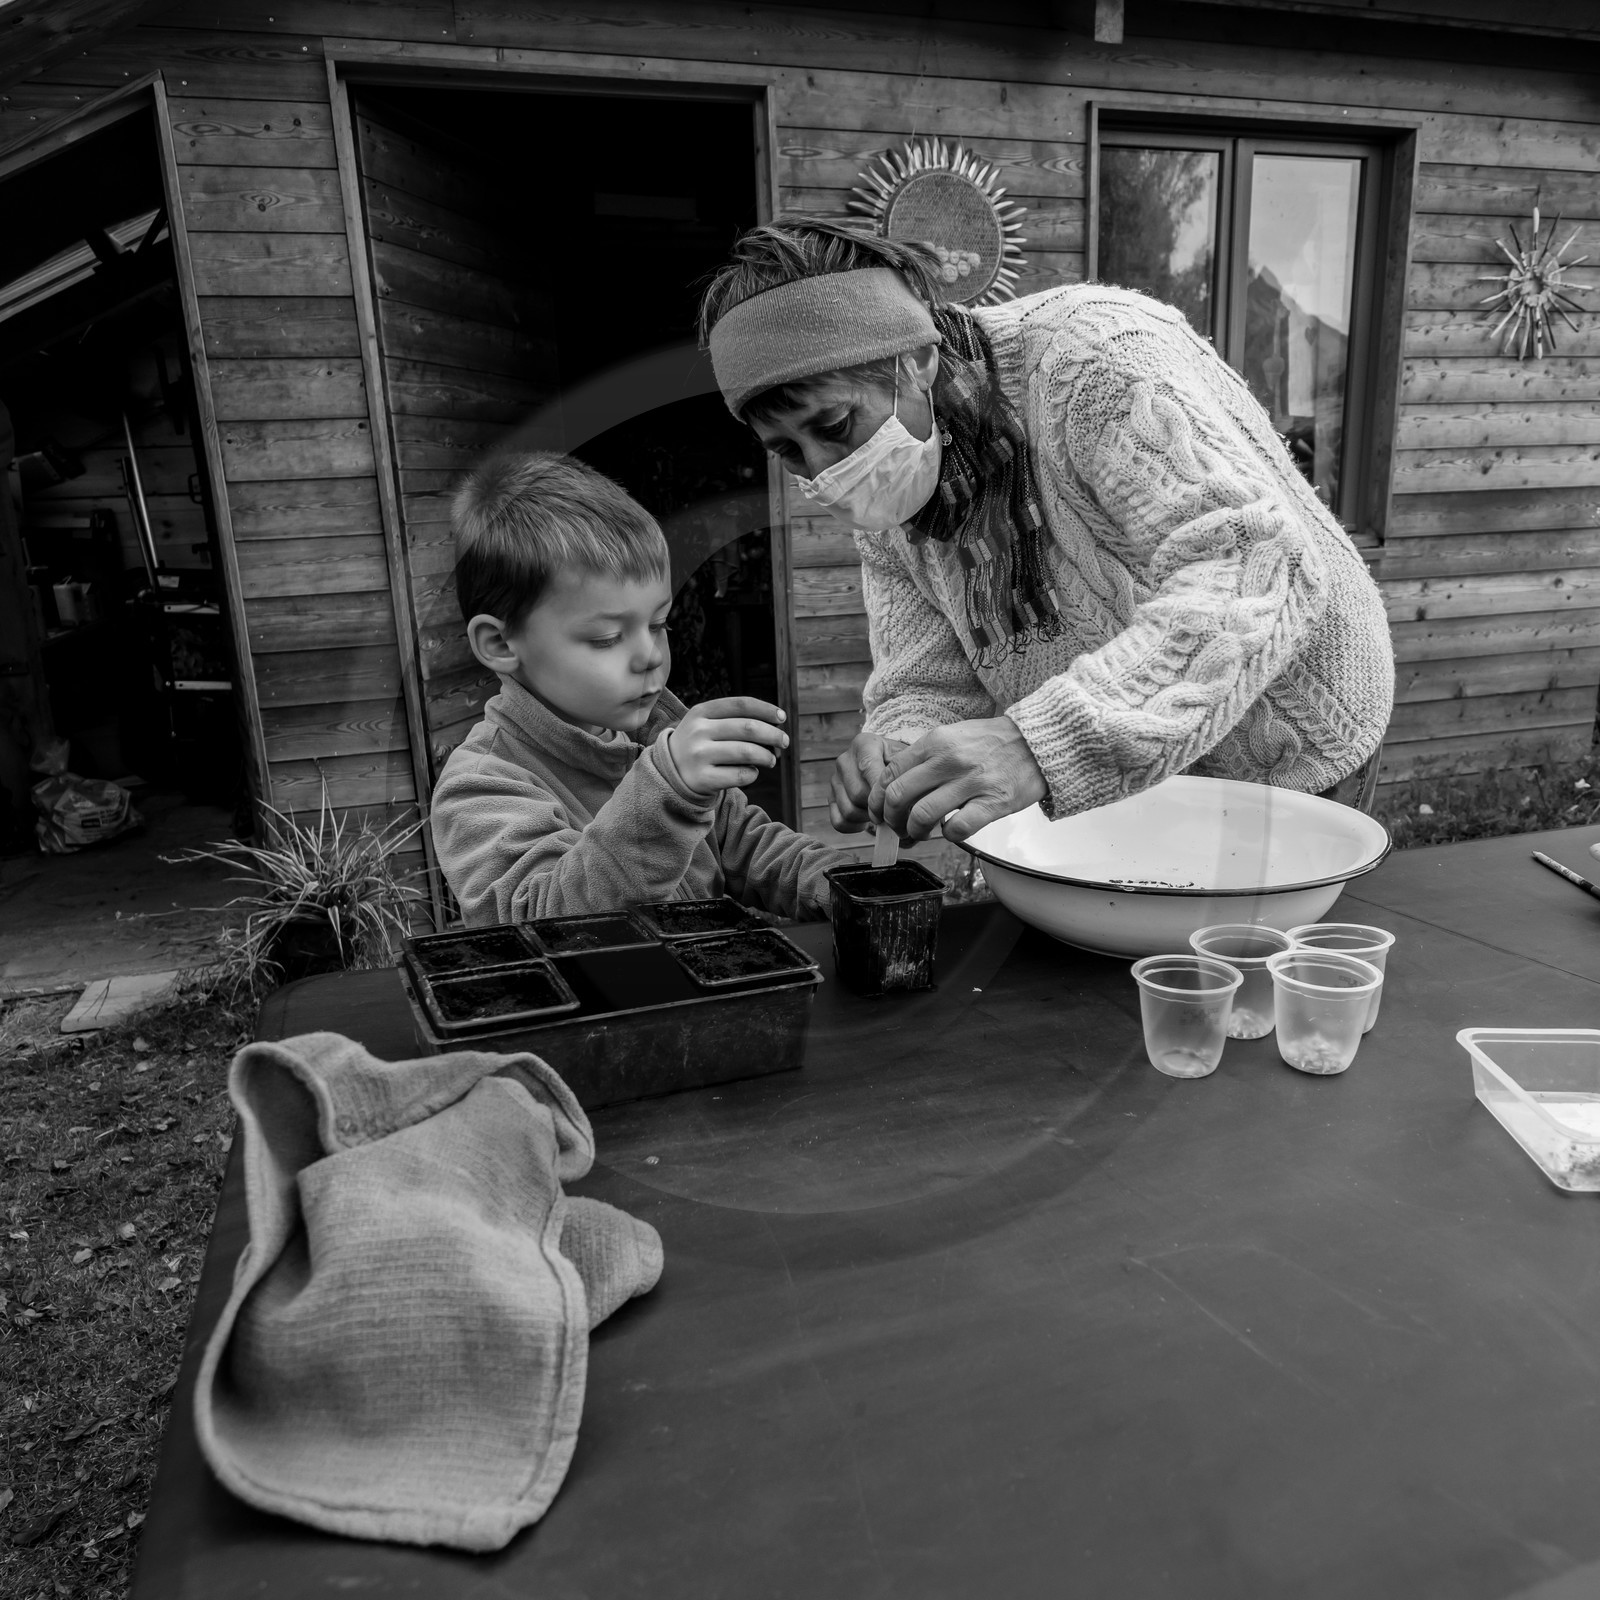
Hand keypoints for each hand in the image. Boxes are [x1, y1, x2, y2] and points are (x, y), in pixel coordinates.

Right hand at [670, 697, 788, 794]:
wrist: (669, 771)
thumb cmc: (701, 743)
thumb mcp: (708, 723)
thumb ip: (736, 720)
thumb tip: (777, 727)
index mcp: (701, 711)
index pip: (741, 705)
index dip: (766, 710)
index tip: (782, 718)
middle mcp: (698, 731)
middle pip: (748, 728)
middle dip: (773, 735)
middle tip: (784, 742)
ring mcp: (699, 755)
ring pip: (747, 752)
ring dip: (767, 756)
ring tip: (771, 760)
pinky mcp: (702, 779)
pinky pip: (740, 775)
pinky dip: (753, 774)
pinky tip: (752, 772)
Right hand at [829, 730, 907, 831]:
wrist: (889, 765)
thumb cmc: (902, 764)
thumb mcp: (908, 758)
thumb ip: (907, 770)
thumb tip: (906, 794)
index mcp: (864, 744)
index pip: (867, 767)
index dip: (882, 789)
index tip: (897, 802)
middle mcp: (845, 760)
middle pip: (858, 793)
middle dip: (878, 807)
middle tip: (894, 810)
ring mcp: (835, 780)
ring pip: (849, 810)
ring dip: (868, 818)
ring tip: (882, 813)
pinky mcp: (831, 798)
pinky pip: (839, 822)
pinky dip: (855, 826)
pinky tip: (868, 820)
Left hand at [869, 716, 1046, 842]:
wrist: (1039, 742)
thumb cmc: (993, 742)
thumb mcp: (953, 736)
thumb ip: (925, 756)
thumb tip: (895, 784)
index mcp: (936, 742)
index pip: (891, 772)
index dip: (878, 797)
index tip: (878, 810)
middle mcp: (949, 760)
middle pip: (898, 796)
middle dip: (889, 818)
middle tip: (894, 826)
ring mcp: (971, 782)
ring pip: (922, 815)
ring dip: (914, 831)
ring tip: (918, 834)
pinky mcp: (992, 803)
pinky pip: (957, 828)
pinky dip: (947, 835)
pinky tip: (950, 831)